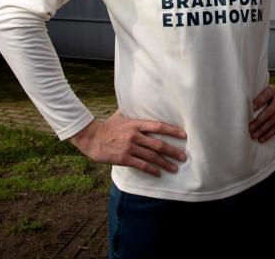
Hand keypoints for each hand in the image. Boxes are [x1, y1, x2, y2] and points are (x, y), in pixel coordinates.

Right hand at [69, 110, 186, 176]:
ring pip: (152, 156)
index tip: (184, 135)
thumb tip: (139, 101)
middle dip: (173, 151)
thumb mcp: (120, 115)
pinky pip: (141, 165)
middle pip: (158, 144)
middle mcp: (135, 135)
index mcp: (136, 124)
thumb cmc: (107, 126)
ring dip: (165, 163)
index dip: (172, 130)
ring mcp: (129, 147)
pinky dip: (151, 170)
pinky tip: (158, 173)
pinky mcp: (124, 158)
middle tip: (183, 157)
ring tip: (175, 168)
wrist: (91, 137)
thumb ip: (132, 111)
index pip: (158, 126)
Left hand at [249, 84, 274, 142]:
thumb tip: (246, 111)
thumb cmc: (274, 96)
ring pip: (273, 122)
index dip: (256, 103)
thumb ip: (259, 99)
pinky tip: (262, 139)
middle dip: (258, 122)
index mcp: (273, 91)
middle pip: (268, 112)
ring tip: (253, 136)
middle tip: (249, 129)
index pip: (264, 97)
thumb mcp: (268, 92)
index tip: (249, 110)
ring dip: (262, 130)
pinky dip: (269, 134)